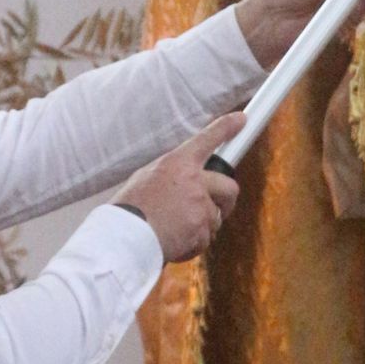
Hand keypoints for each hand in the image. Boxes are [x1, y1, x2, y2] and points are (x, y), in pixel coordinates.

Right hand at [118, 115, 242, 262]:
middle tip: (217, 209)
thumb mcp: (145, 177)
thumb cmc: (129, 209)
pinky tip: (173, 241)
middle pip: (229, 187)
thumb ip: (171, 175)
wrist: (124, 237)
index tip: (240, 120)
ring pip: (216, 217)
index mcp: (177, 163)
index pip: (206, 139)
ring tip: (174, 230)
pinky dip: (193, 244)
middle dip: (226, 201)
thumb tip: (183, 178)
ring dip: (201, 227)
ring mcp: (200, 206)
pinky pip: (205, 239)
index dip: (226, 127)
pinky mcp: (201, 229)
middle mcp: (193, 180)